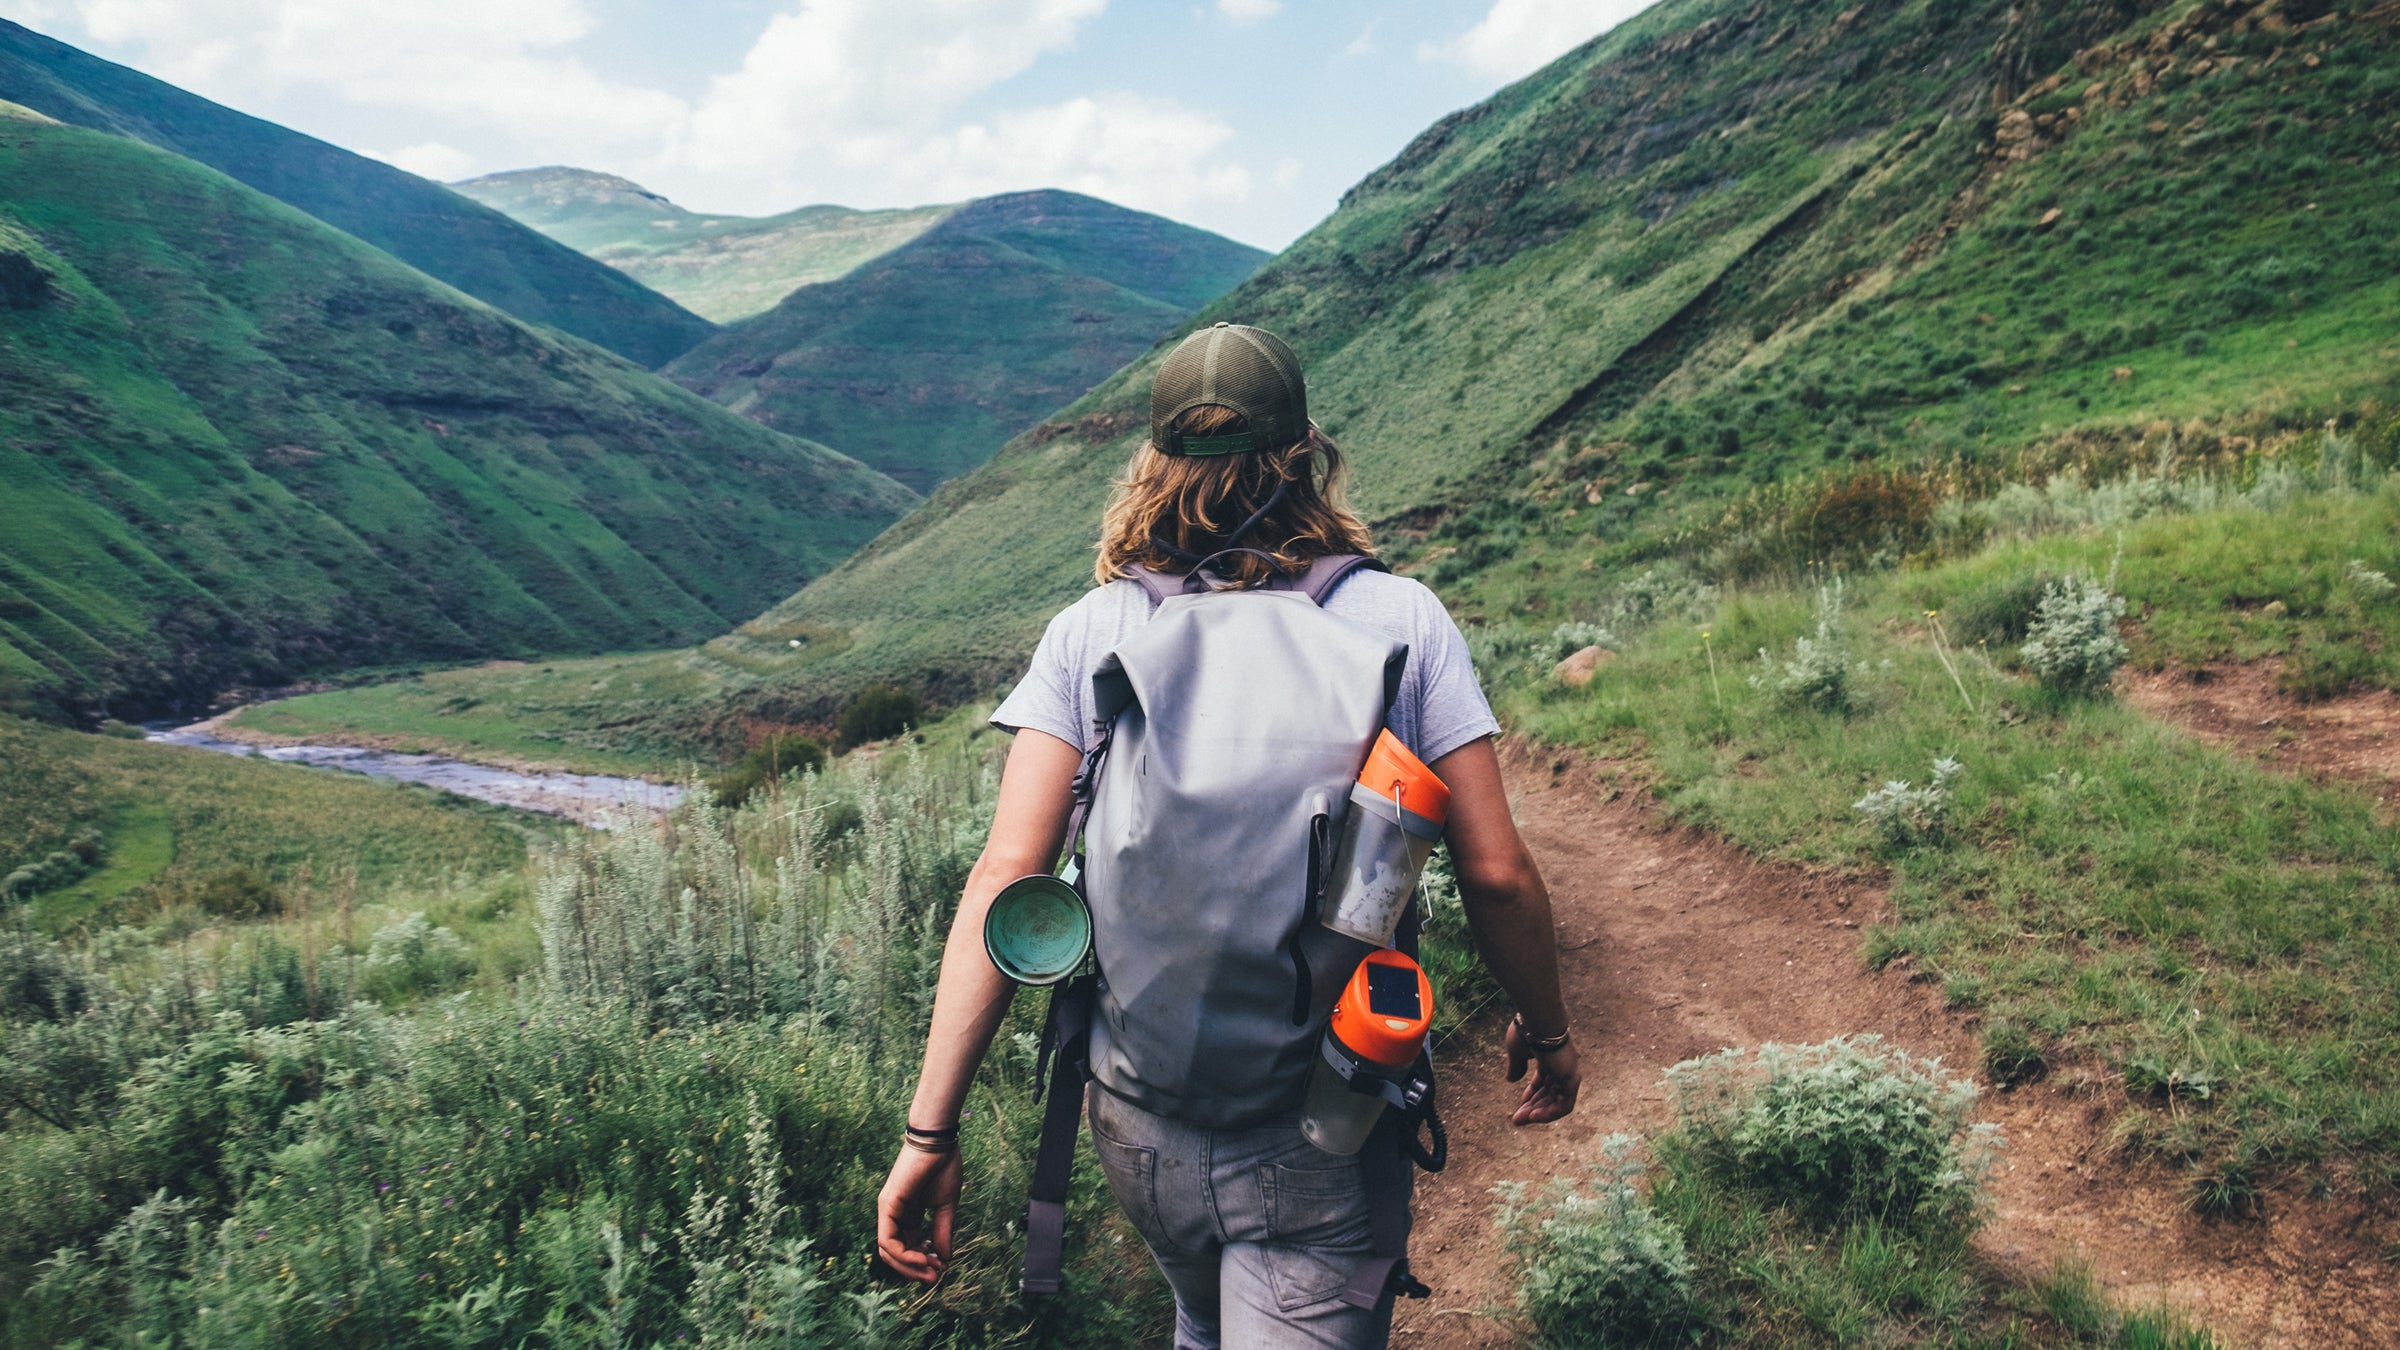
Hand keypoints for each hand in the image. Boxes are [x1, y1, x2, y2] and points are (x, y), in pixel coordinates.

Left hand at [876, 1144, 961, 1283]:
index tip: (942, 1268)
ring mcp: (887, 1210)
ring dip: (909, 1266)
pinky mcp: (887, 1205)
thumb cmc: (943, 1166)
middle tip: (935, 1277)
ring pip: (888, 1251)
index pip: (907, 1247)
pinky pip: (888, 1240)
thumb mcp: (946, 1206)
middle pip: (894, 1254)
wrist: (938, 1141)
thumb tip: (944, 1259)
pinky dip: (904, 1254)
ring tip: (931, 1270)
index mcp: (907, 1215)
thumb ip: (942, 1232)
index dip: (923, 1262)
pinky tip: (923, 1256)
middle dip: (914, 1269)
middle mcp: (893, 1215)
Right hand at [1504, 1019, 1580, 1125]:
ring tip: (1522, 1120)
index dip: (1530, 1096)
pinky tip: (1533, 1116)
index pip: (1543, 1083)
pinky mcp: (1572, 1079)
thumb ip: (1516, 1066)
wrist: (1538, 1020)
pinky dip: (1550, 1113)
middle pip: (1549, 1094)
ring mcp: (1568, 1073)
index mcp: (1551, 1058)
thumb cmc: (1526, 1031)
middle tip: (1517, 1119)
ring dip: (1539, 1114)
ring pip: (1556, 1102)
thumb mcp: (1517, 1052)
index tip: (1518, 1107)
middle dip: (1533, 1108)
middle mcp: (1562, 1067)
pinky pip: (1564, 1105)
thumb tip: (1511, 1080)